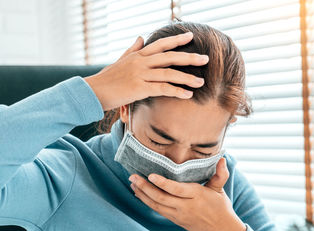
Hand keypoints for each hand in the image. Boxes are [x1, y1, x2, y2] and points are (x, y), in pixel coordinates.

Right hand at [84, 32, 208, 110]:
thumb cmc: (107, 79)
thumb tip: (141, 36)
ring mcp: (140, 74)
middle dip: (189, 57)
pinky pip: (163, 88)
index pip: (160, 45)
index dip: (176, 40)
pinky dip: (177, 91)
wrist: (93, 91)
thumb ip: (133, 49)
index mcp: (138, 55)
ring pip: (169, 73)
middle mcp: (141, 62)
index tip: (190, 36)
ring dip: (187, 78)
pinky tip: (188, 95)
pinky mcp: (139, 88)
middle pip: (169, 57)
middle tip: (205, 59)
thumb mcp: (120, 61)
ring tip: (201, 81)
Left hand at [129, 158, 246, 230]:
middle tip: (133, 177)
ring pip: (157, 205)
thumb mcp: (220, 189)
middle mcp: (186, 207)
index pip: (177, 189)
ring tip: (132, 184)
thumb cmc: (221, 207)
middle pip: (162, 198)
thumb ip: (220, 174)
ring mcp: (179, 215)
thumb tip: (222, 159)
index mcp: (197, 196)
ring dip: (143, 194)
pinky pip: (158, 210)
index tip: (151, 175)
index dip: (163, 183)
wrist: (222, 230)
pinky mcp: (175, 220)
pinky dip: (147, 202)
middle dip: (145, 187)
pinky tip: (140, 194)